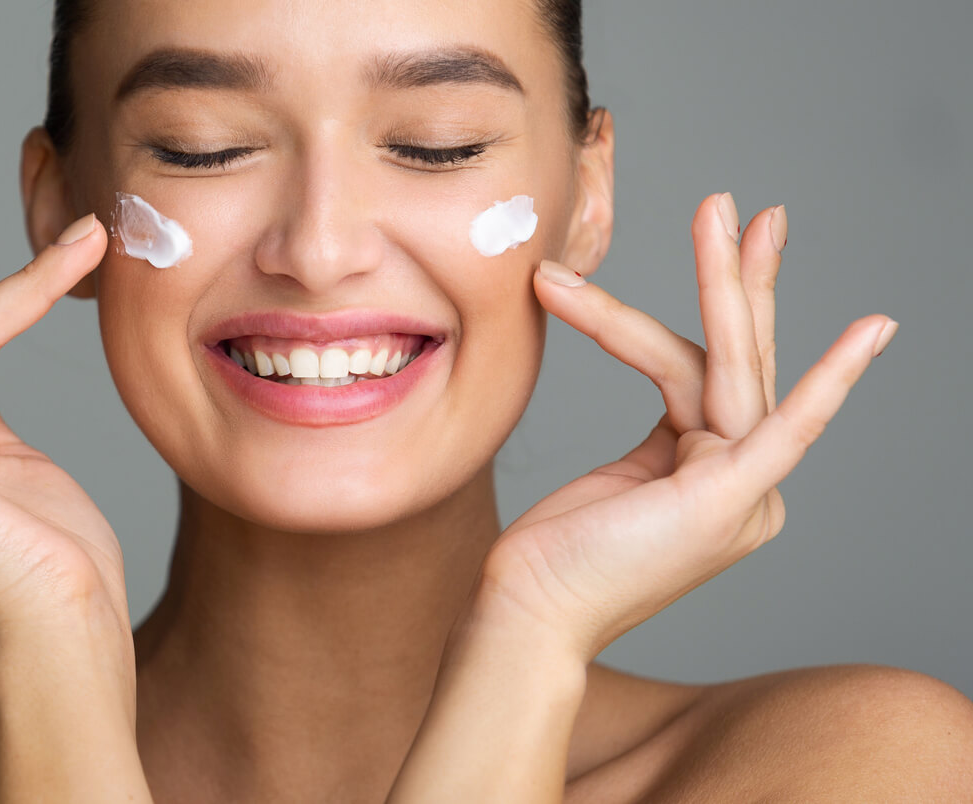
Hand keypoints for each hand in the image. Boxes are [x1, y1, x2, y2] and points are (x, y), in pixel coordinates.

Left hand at [474, 193, 896, 661]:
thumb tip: (664, 362)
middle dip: (742, 276)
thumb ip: (661, 430)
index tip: (719, 237)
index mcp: (719, 478)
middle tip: (735, 204)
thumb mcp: (620, 475)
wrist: (526, 613)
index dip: (721, 303)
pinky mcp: (730, 501)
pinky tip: (872, 333)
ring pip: (730, 368)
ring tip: (715, 209)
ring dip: (723, 282)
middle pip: (741, 361)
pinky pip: (785, 427)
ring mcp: (744, 498)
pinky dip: (829, 380)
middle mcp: (745, 488)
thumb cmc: (556, 552)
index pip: (713, 372)